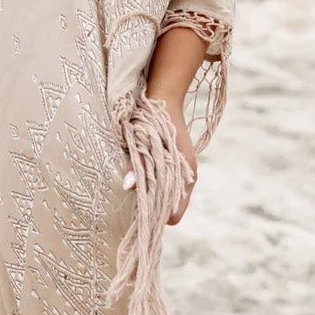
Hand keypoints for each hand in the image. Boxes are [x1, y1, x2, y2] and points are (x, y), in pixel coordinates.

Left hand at [122, 93, 197, 224]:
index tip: (138, 209)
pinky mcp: (174, 164)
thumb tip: (128, 185)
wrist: (162, 98)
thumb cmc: (153, 120)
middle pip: (169, 208)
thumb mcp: (143, 143)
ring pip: (166, 197)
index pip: (174, 215)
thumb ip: (138, 165)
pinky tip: (139, 177)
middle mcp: (186, 177)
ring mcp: (182, 171)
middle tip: (132, 199)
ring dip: (151, 195)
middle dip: (152, 207)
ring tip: (135, 186)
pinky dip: (152, 186)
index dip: (156, 216)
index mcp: (186, 175)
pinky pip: (164, 185)